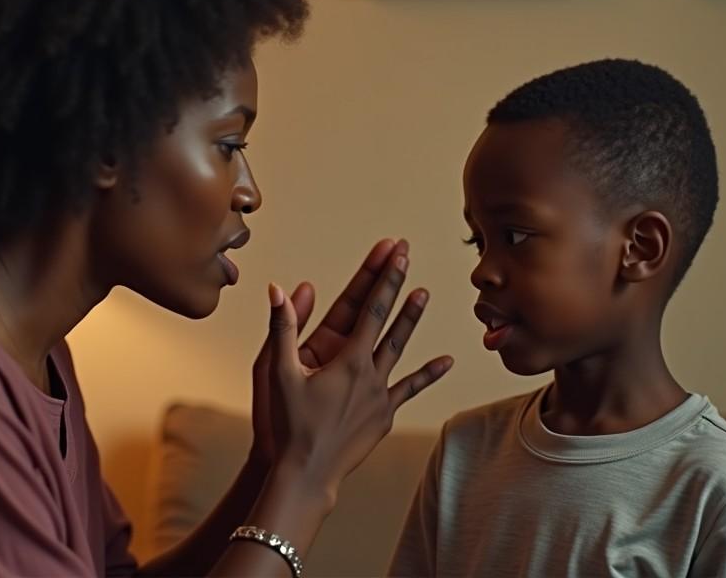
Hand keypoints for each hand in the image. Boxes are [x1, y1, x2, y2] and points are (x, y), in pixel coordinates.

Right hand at [259, 244, 452, 503]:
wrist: (307, 474)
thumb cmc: (287, 425)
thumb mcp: (278, 373)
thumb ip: (282, 328)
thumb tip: (278, 290)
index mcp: (347, 360)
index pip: (370, 307)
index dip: (382, 276)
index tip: (393, 251)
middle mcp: (369, 374)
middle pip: (389, 321)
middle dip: (397, 285)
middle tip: (407, 256)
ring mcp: (381, 396)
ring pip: (401, 350)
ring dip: (411, 320)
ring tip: (424, 293)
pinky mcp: (384, 416)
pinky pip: (409, 389)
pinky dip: (428, 374)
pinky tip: (448, 361)